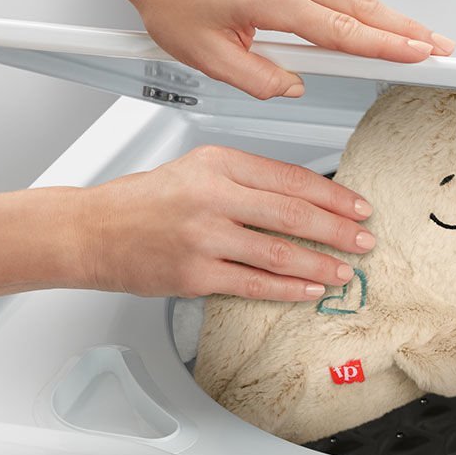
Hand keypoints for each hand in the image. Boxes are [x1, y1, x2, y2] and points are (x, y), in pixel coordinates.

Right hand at [80, 145, 374, 299]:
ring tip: (345, 271)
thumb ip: (249, 180)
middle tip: (364, 241)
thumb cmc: (147, 200)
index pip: (292, 178)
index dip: (334, 195)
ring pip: (279, 253)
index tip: (359, 206)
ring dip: (321, 264)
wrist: (91, 231)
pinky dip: (289, 290)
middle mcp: (213, 197)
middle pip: (294, 215)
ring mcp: (203, 237)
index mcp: (219, 164)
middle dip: (339, 230)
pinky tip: (311, 290)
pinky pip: (254, 285)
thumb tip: (308, 200)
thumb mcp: (199, 170)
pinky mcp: (194, 274)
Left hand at [105, 0, 454, 99]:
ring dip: (387, 16)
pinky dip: (358, 1)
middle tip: (442, 46)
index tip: (423, 54)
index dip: (390, 45)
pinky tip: (370, 18)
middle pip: (365, 6)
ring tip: (415, 38)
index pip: (344, 30)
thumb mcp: (205, 56)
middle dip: (409, 28)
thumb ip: (258, 79)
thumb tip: (293, 86)